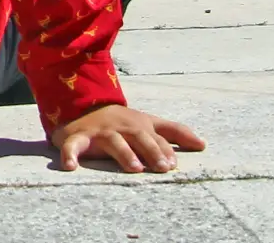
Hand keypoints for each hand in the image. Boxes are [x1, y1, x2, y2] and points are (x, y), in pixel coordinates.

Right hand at [50, 105, 203, 173]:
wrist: (80, 106)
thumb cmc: (121, 122)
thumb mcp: (148, 122)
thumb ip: (175, 132)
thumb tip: (204, 144)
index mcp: (138, 125)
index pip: (156, 137)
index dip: (164, 149)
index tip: (172, 163)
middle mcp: (120, 128)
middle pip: (138, 137)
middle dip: (150, 150)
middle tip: (161, 166)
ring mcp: (99, 133)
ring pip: (112, 141)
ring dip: (123, 153)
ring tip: (134, 167)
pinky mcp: (77, 138)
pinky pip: (71, 146)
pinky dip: (70, 155)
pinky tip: (70, 167)